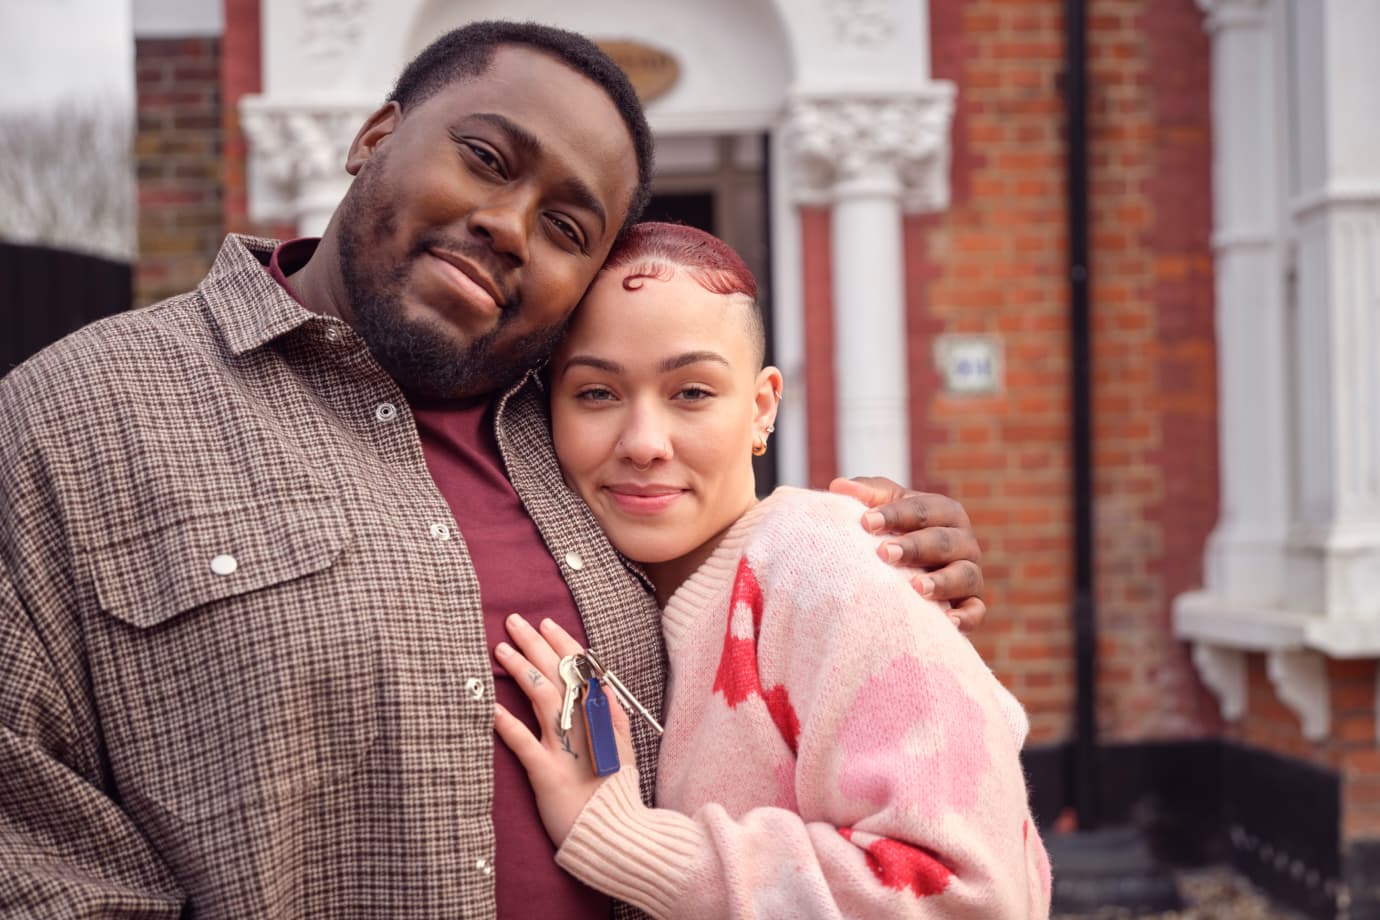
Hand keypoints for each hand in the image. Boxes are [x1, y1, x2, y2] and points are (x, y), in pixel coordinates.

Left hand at [492, 614, 634, 846]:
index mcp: (607, 716)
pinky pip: (522, 740)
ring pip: (542, 696)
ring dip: (520, 668)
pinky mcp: (547, 772)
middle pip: (560, 673)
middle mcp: (588, 725)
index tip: (546, 624)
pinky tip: (488, 706)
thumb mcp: (620, 745)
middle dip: (535, 643)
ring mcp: (567, 747)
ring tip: (499, 650)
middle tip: (513, 622)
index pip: (583, 668)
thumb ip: (608, 714)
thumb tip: (593, 684)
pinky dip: (504, 721)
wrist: (617, 832)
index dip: (563, 643)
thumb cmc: (614, 789)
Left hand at [829, 476, 985, 630]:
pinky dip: (965, 617)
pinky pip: (976, 612)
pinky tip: (947, 622)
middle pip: (943, 541)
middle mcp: (963, 541)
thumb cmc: (894, 534)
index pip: (924, 510)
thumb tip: (839, 487)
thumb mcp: (884, 512)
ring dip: (942, 581)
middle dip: (914, 547)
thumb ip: (866, 496)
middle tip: (884, 553)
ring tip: (915, 588)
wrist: (907, 576)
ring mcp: (971, 574)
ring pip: (964, 575)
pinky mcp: (971, 605)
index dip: (895, 515)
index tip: (866, 522)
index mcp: (945, 512)